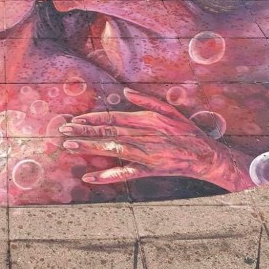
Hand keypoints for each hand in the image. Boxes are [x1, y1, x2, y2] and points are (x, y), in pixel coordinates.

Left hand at [60, 87, 245, 191]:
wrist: (205, 155)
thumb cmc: (187, 132)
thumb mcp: (169, 110)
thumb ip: (146, 100)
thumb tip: (125, 90)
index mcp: (146, 119)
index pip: (113, 117)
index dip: (92, 118)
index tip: (75, 118)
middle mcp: (143, 135)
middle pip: (108, 131)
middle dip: (84, 130)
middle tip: (63, 129)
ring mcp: (145, 154)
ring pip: (111, 149)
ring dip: (89, 147)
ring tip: (69, 145)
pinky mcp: (148, 170)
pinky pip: (124, 174)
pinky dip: (106, 176)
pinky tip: (89, 177)